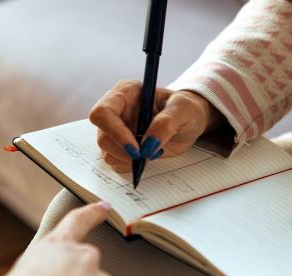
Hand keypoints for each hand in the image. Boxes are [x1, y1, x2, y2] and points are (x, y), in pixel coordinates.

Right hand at [89, 80, 221, 172]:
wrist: (188, 122)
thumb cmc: (186, 109)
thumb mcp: (184, 110)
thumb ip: (166, 123)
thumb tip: (148, 144)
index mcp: (125, 93)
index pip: (103, 112)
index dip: (115, 133)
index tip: (136, 149)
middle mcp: (116, 111)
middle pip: (103, 137)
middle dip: (124, 152)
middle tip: (147, 155)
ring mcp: (115, 130)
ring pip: (107, 152)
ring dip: (129, 159)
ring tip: (152, 152)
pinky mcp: (119, 147)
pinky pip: (115, 162)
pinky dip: (130, 165)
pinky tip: (147, 156)